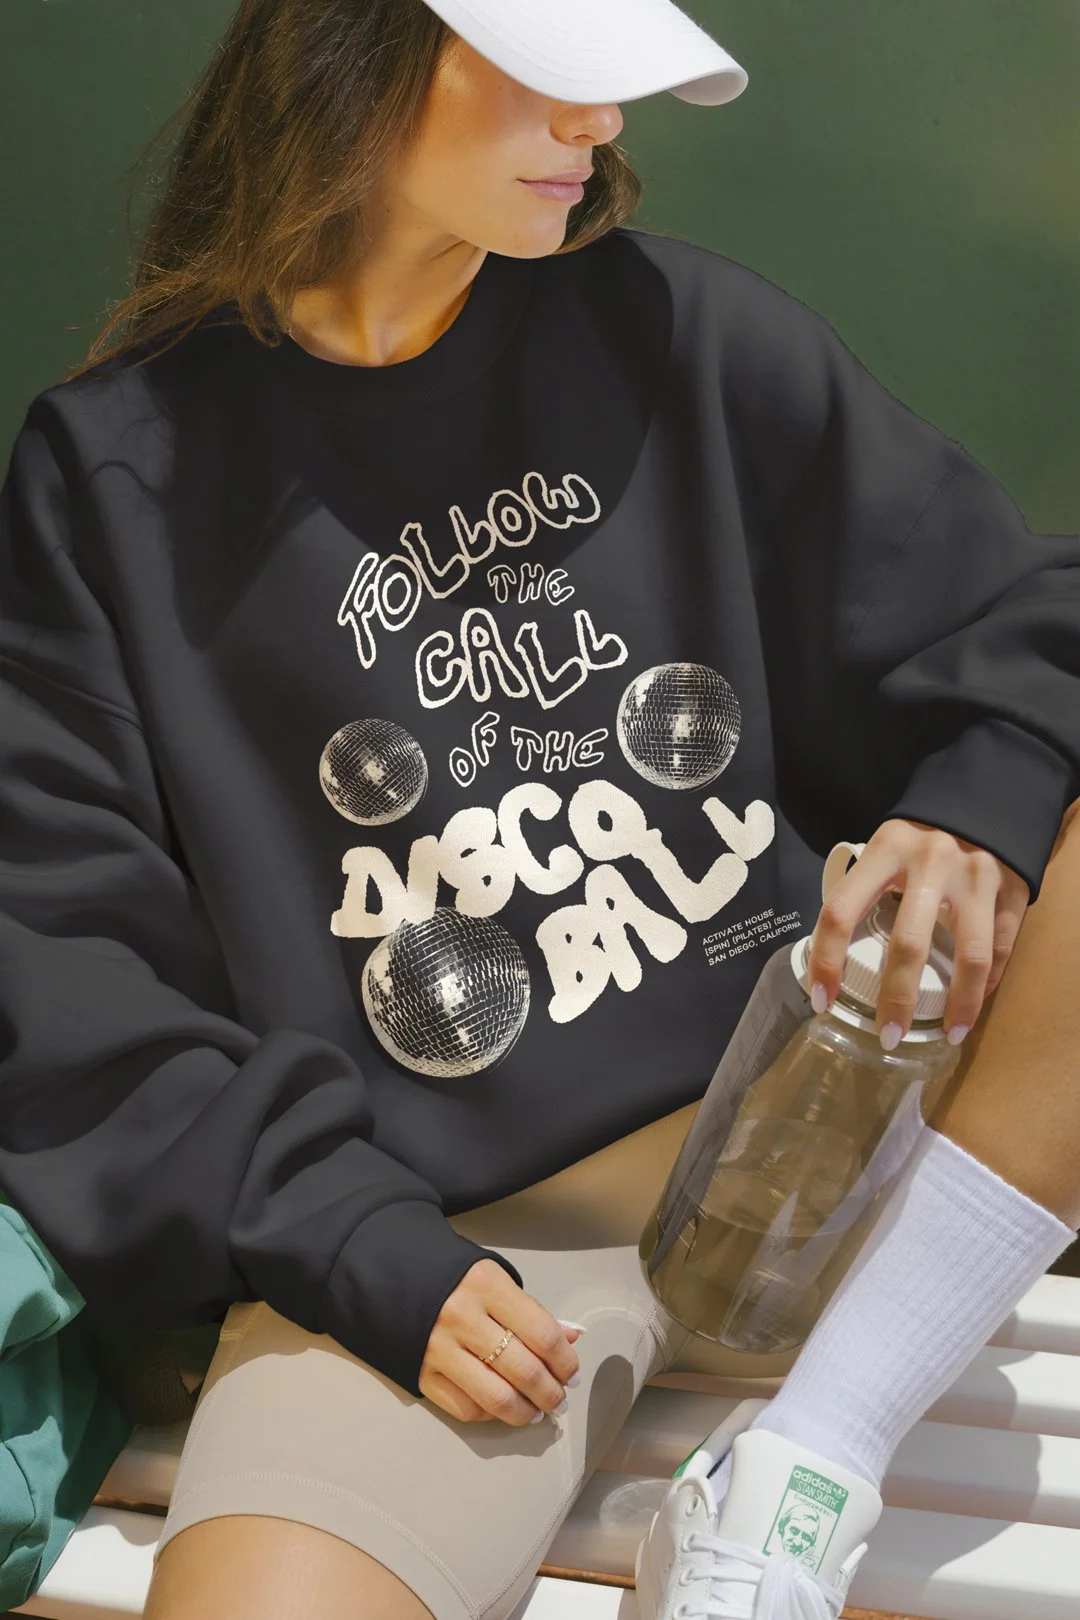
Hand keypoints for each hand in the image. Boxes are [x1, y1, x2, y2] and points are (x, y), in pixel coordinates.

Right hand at [418, 1257, 582, 1425]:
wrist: (390, 1276)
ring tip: (536, 1413)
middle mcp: (463, 1318)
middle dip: (550, 1393)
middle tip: (560, 1401)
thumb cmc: (452, 1277)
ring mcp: (440, 1349)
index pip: (542, 1334)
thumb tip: (572, 1338)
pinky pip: (466, 1408)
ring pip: (496, 1398)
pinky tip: (502, 1410)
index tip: (572, 1375)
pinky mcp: (421, 1374)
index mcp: (486, 1285)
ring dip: (525, 1412)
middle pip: (523, 1370)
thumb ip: (531, 1311)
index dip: (565, 1362)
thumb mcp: (494, 1279)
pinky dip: (490, 1415)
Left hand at [805, 819, 1029, 1048]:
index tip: (822, 1000)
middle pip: (909, 944)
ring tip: (949, 1035)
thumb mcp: (885, 847)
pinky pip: (1002, 947)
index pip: (841, 911)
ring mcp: (977, 877)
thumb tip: (833, 954)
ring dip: (959, 1004)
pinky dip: (988, 983)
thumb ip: (865, 890)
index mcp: (885, 850)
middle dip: (896, 1000)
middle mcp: (931, 863)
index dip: (826, 961)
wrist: (984, 796)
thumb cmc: (920, 838)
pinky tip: (973, 1005)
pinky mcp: (1012, 889)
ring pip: (970, 955)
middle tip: (887, 1037)